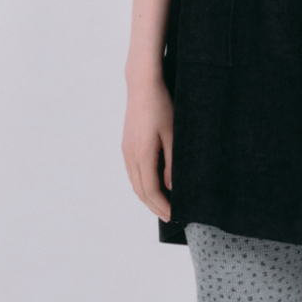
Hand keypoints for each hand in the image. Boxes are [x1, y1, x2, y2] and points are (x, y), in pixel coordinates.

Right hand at [122, 73, 173, 219]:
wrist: (142, 85)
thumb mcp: (174, 135)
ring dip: (148, 197)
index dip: (162, 206)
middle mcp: (130, 155)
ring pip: (135, 183)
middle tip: (170, 217)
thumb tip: (172, 188)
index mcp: (142, 154)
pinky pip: (133, 172)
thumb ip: (172, 163)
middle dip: (155, 206)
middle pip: (140, 191)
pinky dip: (143, 185)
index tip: (175, 215)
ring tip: (164, 205)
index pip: (151, 190)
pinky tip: (154, 186)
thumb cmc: (161, 105)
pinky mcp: (127, 145)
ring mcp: (126, 150)